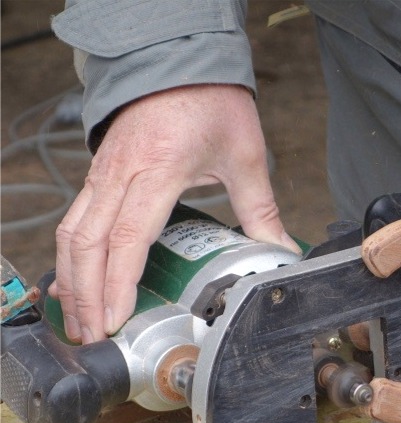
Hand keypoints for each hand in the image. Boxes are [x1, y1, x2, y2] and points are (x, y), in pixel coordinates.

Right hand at [50, 84, 298, 342]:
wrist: (181, 58)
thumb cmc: (212, 102)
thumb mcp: (245, 156)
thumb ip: (260, 209)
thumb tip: (280, 251)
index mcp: (158, 170)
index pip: (128, 237)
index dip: (118, 283)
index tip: (116, 319)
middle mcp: (121, 173)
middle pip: (88, 243)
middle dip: (87, 295)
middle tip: (95, 337)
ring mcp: (103, 171)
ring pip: (72, 233)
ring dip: (73, 280)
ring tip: (82, 321)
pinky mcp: (99, 171)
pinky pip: (75, 218)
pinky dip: (71, 255)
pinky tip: (74, 282)